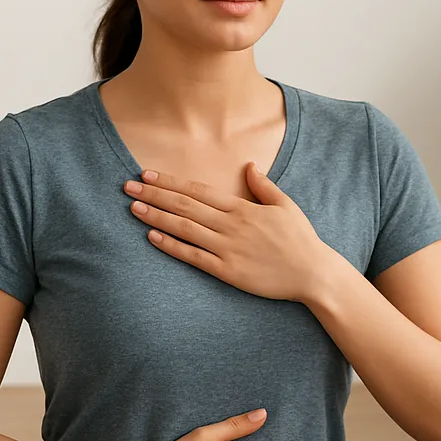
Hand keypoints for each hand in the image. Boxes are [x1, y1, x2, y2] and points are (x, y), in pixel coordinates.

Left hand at [124, 165, 336, 301]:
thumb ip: (264, 186)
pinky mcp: (228, 271)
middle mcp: (232, 225)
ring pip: (185, 229)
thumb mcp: (286, 206)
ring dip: (157, 217)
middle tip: (128, 186)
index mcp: (244, 208)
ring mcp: (228, 249)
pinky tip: (153, 237)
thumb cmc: (300, 239)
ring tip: (134, 207)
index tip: (148, 174)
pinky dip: (172, 246)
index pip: (199, 190)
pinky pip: (194, 257)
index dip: (172, 182)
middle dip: (155, 194)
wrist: (312, 273)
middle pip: (185, 206)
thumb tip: (249, 166)